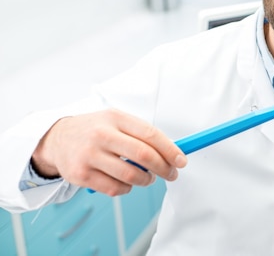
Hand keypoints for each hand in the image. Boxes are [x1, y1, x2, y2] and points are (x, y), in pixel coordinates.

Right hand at [31, 109, 186, 195]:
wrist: (57, 139)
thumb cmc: (95, 129)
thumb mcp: (116, 120)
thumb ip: (141, 133)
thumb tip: (171, 151)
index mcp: (115, 118)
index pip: (150, 134)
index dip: (170, 150)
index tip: (181, 161)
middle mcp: (102, 135)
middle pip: (144, 156)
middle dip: (164, 168)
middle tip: (171, 174)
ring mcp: (90, 156)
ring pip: (131, 176)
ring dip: (146, 180)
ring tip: (148, 178)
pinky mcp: (80, 175)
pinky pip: (115, 189)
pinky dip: (127, 189)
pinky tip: (126, 182)